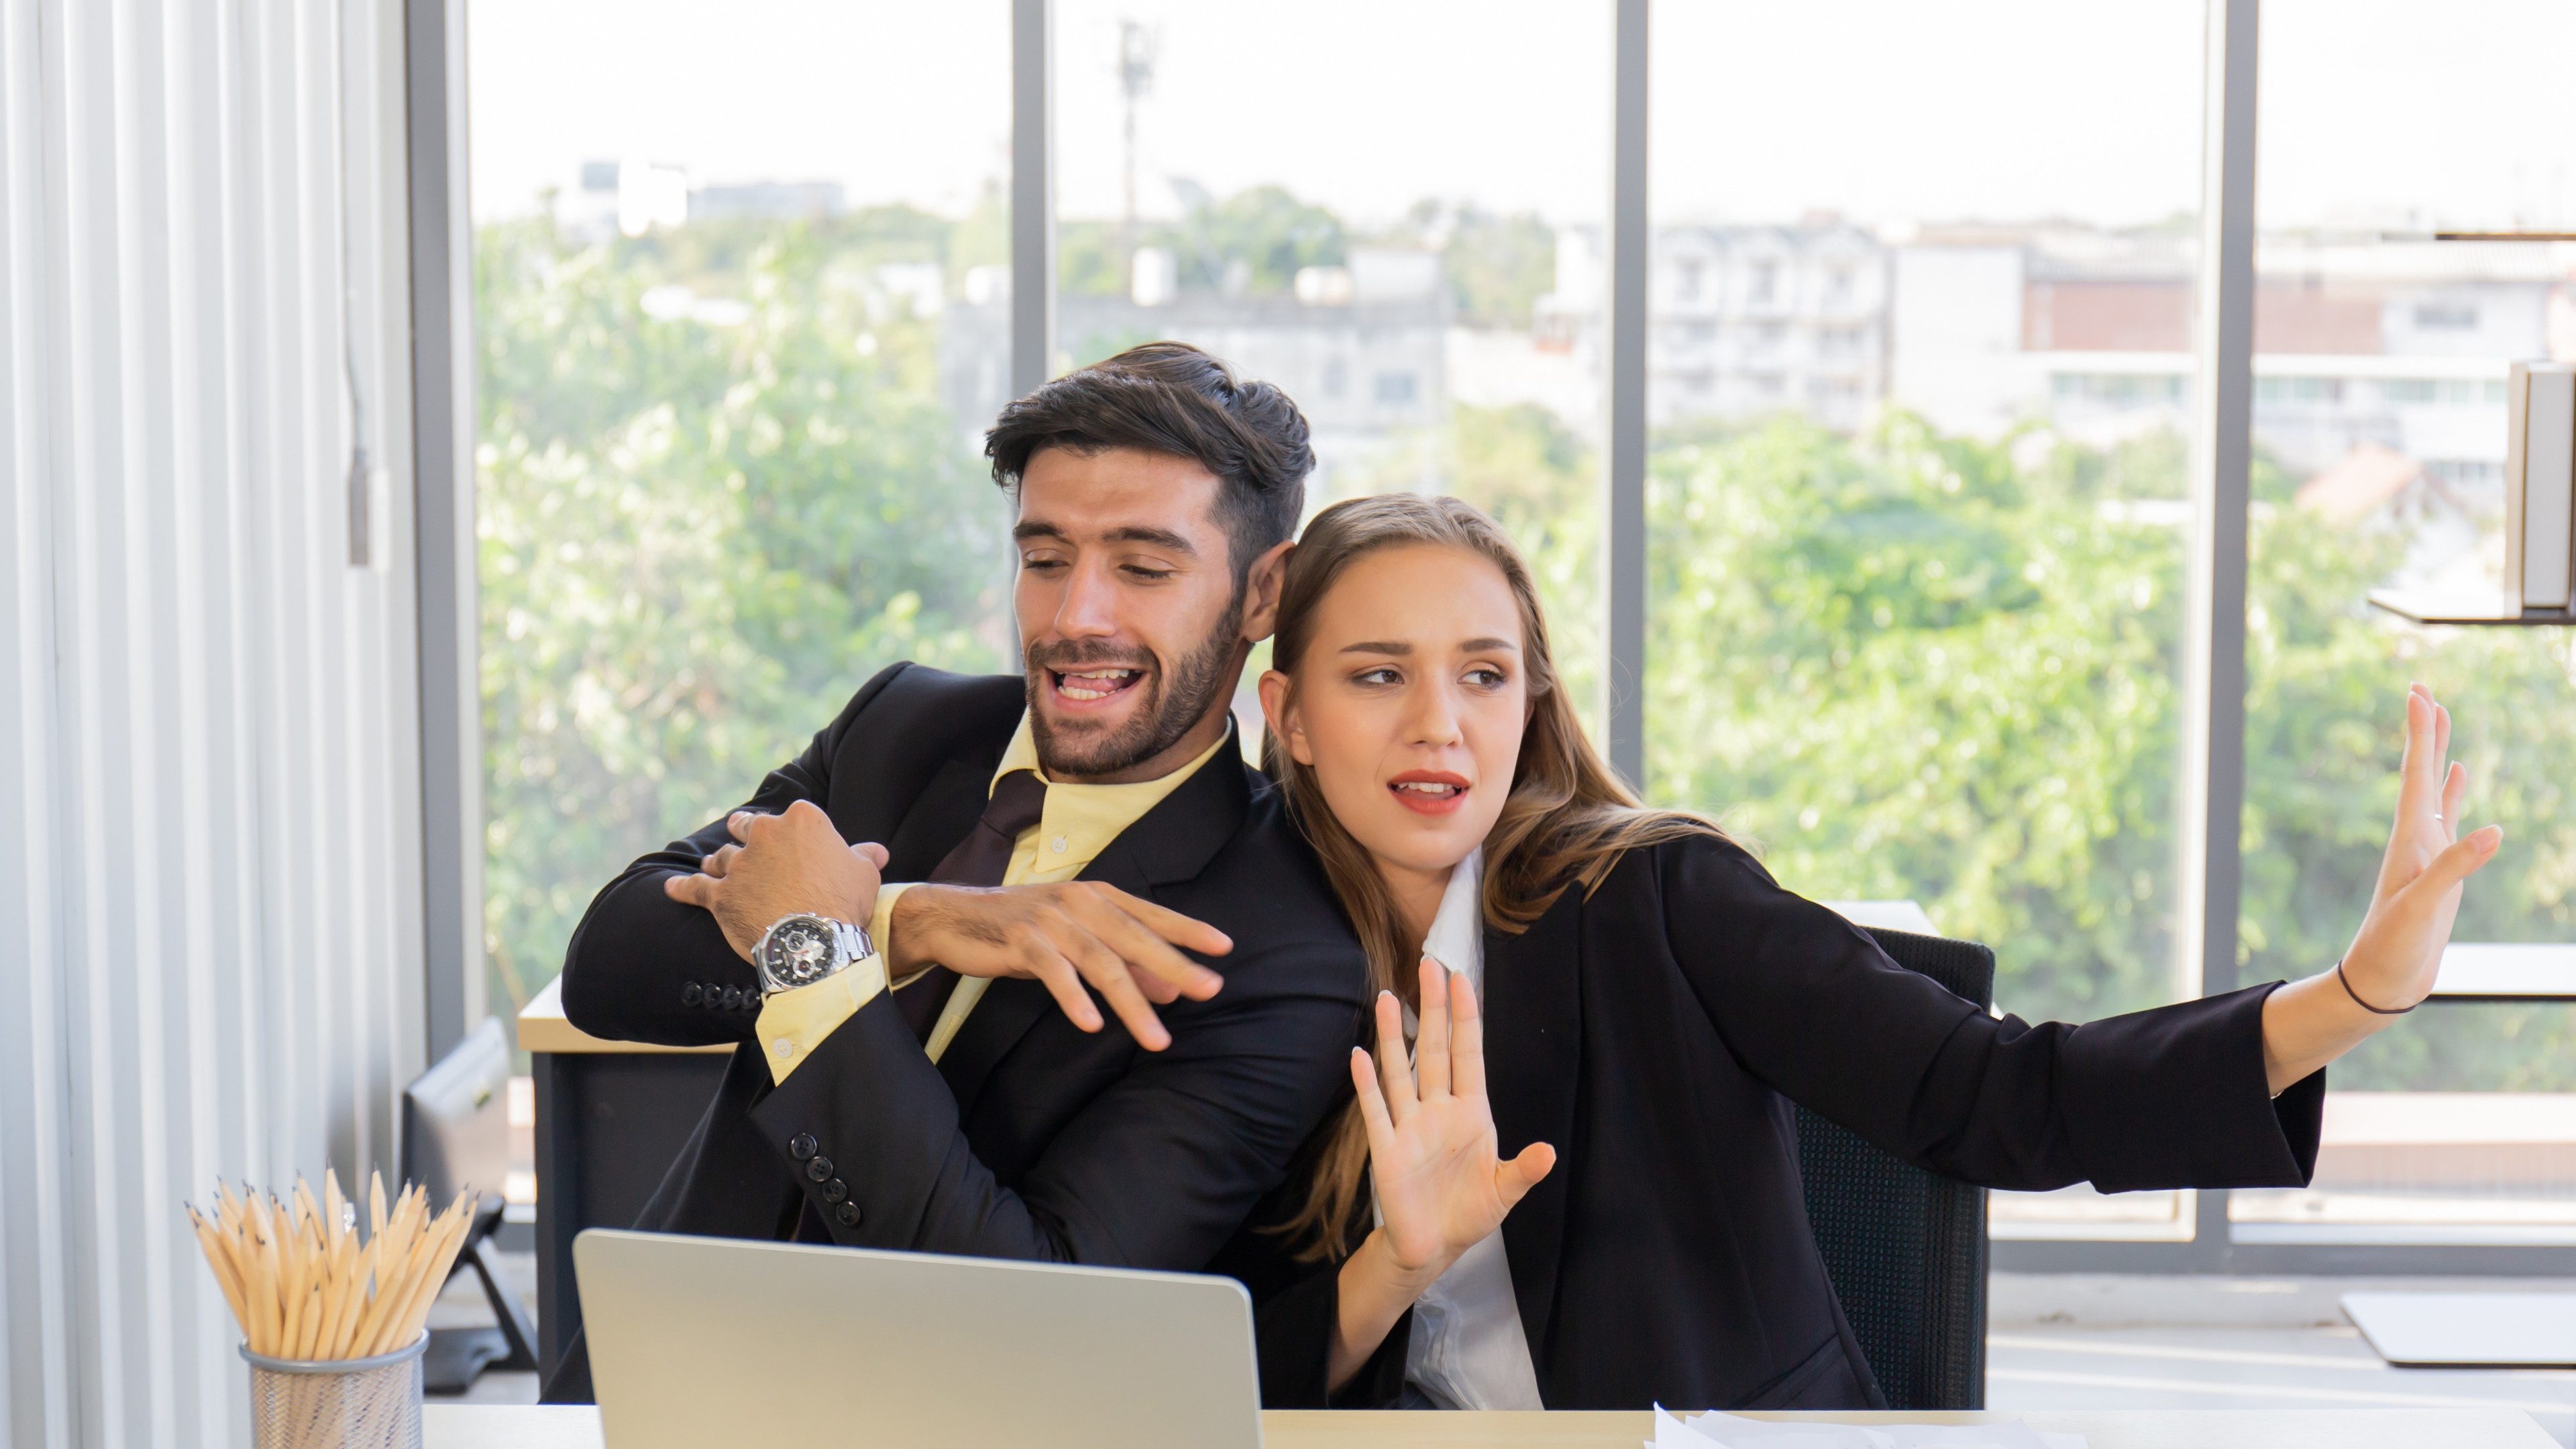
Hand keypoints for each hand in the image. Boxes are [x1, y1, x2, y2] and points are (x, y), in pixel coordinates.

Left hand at [662, 800, 887, 962]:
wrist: (813, 940)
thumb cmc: (844, 903)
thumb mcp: (864, 875)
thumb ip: (863, 857)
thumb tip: (876, 851)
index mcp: (802, 820)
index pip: (793, 816)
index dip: (792, 831)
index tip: (793, 845)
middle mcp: (766, 834)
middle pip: (747, 827)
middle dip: (744, 832)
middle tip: (742, 838)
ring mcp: (739, 863)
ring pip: (721, 857)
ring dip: (717, 862)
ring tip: (712, 866)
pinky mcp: (719, 894)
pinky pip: (694, 888)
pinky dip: (681, 888)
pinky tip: (669, 888)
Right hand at [887, 882, 1228, 1050]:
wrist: (953, 917)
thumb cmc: (1023, 931)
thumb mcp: (1078, 944)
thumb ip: (1125, 962)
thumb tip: (1174, 989)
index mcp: (1097, 897)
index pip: (1152, 914)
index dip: (1188, 930)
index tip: (1225, 948)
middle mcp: (1079, 903)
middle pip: (1136, 938)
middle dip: (1176, 966)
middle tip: (1211, 990)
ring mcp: (1050, 921)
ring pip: (1101, 962)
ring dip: (1132, 1003)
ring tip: (1157, 1038)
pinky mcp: (1021, 940)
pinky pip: (1053, 972)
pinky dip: (1073, 998)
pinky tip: (1091, 1024)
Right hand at [1354, 956, 1554, 1283]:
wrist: (1433, 1247)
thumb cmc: (1469, 1213)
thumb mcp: (1503, 1192)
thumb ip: (1524, 1171)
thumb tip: (1549, 1152)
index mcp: (1471, 1113)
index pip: (1468, 1055)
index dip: (1466, 1019)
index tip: (1462, 980)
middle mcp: (1438, 1111)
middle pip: (1435, 1051)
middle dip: (1433, 1009)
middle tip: (1429, 965)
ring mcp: (1410, 1126)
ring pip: (1400, 1071)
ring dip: (1395, 1036)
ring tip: (1390, 997)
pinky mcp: (1387, 1149)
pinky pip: (1376, 1111)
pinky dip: (1367, 1084)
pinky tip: (1360, 1056)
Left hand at [2338, 683, 2503, 1012]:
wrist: (2383, 980)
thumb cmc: (2394, 945)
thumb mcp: (2424, 906)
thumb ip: (2456, 869)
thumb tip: (2494, 832)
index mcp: (2410, 838)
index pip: (2416, 773)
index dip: (2420, 732)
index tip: (2418, 690)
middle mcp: (2416, 836)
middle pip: (2420, 770)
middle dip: (2424, 729)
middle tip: (2423, 687)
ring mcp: (2428, 850)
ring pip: (2433, 787)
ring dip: (2438, 751)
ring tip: (2441, 716)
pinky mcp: (2438, 866)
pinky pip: (2448, 816)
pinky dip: (2452, 791)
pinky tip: (2457, 775)